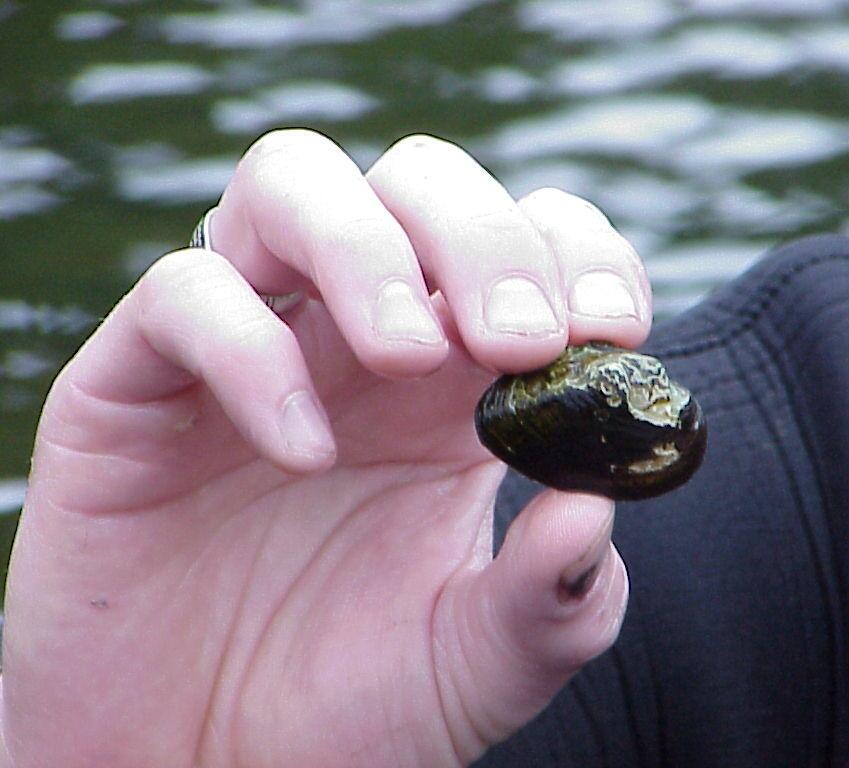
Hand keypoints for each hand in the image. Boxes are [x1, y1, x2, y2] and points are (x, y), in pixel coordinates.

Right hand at [0, 131, 651, 767]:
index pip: (528, 237)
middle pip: (419, 179)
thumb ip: (558, 595)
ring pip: (291, 182)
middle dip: (482, 235)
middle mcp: (355, 340)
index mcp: (457, 383)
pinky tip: (304, 453)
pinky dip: (252, 351)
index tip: (610, 331)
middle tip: (516, 343)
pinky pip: (185, 297)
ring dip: (367, 246)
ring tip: (409, 356)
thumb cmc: (355, 711)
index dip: (576, 252)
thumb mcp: (484, 662)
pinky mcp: (138, 386)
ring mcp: (249, 347)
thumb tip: (597, 504)